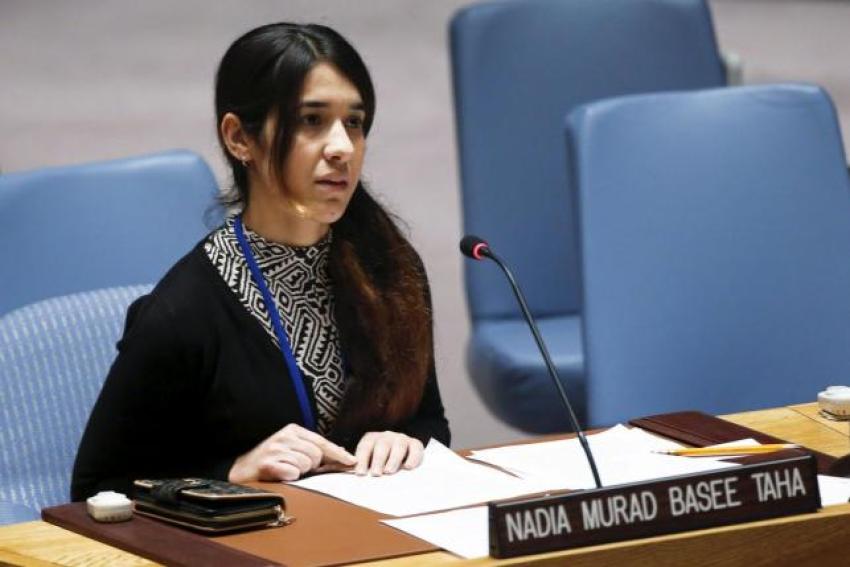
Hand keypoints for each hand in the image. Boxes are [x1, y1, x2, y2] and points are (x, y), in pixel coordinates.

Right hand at [229, 424, 355, 481]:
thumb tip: (342, 454)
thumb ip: (315, 450)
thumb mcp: (293, 448)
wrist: (241, 469)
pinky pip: (293, 473)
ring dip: (300, 472)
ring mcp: (276, 449)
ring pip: (306, 465)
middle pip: (317, 455)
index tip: (351, 462)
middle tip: (297, 466)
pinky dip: (290, 477)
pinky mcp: (268, 464)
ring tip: (286, 469)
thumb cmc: (272, 460)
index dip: (338, 453)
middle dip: (312, 465)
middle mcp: (284, 436)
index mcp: (293, 430)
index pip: (321, 442)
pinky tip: (281, 474)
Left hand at [354, 431, 423, 475]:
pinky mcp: (415, 444)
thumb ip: (361, 466)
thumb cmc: (379, 463)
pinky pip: (415, 448)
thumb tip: (355, 474)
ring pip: (398, 446)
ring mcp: (401, 439)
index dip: (362, 460)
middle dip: (378, 460)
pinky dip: (413, 457)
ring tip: (389, 471)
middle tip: (376, 474)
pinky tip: (408, 467)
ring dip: (394, 459)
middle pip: (382, 446)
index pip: (365, 447)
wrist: (400, 455)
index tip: (360, 473)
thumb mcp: (368, 461)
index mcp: (371, 439)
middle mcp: (386, 436)